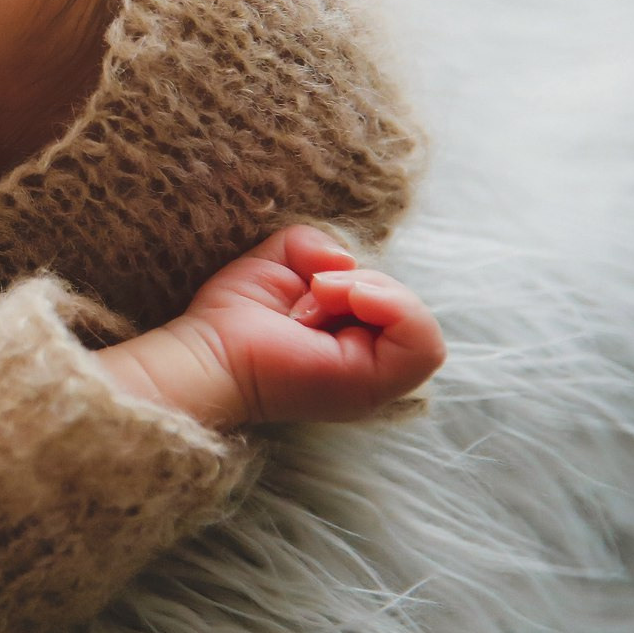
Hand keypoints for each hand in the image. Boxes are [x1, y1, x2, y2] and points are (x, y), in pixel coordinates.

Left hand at [95, 225, 446, 429]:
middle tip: (311, 293)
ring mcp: (377, 380)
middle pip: (409, 308)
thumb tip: (345, 262)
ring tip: (318, 297)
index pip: (398, 301)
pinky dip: (391, 307)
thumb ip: (319, 246)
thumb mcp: (283, 261)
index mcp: (357, 341)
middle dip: (361, 282)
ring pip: (420, 324)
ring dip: (369, 292)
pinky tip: (343, 299)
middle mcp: (373, 365)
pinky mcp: (374, 387)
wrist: (210, 350)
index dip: (365, 278)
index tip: (314, 281)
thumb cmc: (237, 314)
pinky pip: (423, 345)